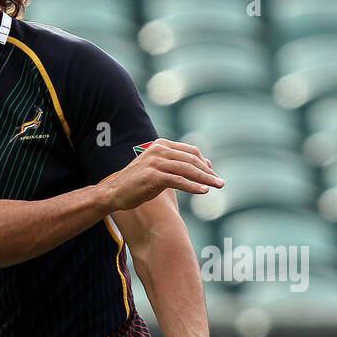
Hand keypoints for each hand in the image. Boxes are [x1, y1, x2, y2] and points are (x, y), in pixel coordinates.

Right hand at [107, 139, 223, 210]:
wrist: (115, 192)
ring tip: (217, 186)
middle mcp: (159, 150)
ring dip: (205, 179)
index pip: (191, 151)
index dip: (205, 163)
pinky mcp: (153, 176)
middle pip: (192, 159)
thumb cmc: (139, 182)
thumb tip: (208, 164)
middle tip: (221, 182)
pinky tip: (204, 191)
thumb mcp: (160, 169)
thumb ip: (180, 165)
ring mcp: (156, 162)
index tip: (213, 175)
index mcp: (161, 145)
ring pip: (188, 169)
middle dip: (208, 171)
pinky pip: (178, 180)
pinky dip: (193, 186)